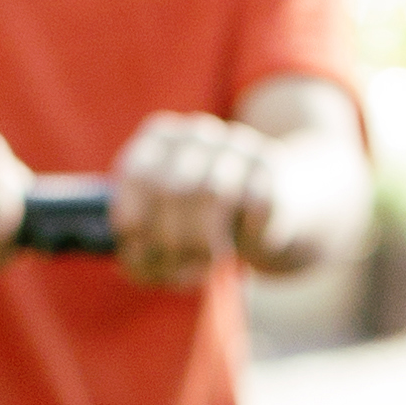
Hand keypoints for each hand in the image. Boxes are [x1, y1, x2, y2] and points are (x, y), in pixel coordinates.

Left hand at [110, 112, 286, 288]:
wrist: (262, 209)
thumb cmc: (197, 222)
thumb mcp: (161, 230)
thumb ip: (142, 249)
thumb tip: (136, 265)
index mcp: (159, 139)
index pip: (138, 176)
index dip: (136, 222)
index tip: (142, 253)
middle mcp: (196, 133)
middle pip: (174, 189)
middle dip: (171, 240)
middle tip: (176, 271)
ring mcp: (235, 144)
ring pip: (214, 194)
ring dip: (205, 241)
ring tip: (204, 263)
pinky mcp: (268, 164)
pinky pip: (253, 204)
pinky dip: (243, 233)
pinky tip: (241, 243)